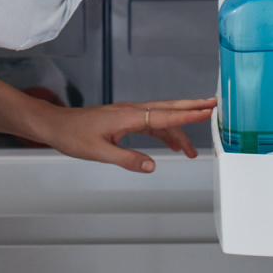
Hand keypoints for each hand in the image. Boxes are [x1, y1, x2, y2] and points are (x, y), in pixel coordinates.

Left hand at [33, 97, 217, 172]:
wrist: (57, 125)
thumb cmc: (74, 136)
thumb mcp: (99, 153)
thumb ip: (127, 159)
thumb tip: (152, 166)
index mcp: (127, 116)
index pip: (164, 116)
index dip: (187, 115)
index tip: (207, 110)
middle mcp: (131, 110)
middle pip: (167, 108)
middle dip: (191, 108)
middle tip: (214, 106)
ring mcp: (128, 113)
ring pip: (160, 117)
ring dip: (179, 127)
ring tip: (195, 147)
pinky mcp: (124, 119)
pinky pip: (151, 123)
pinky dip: (165, 131)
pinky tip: (172, 145)